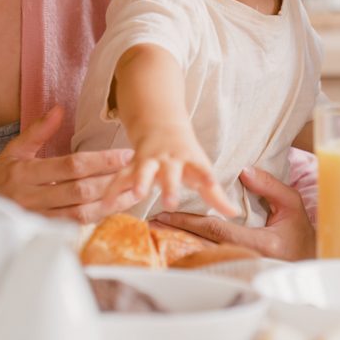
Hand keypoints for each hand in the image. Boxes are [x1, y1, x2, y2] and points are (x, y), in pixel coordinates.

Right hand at [0, 106, 137, 222]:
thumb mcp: (12, 151)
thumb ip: (38, 131)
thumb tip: (58, 109)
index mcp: (26, 172)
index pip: (71, 166)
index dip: (100, 161)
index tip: (125, 154)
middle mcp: (32, 197)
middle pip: (80, 191)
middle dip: (111, 182)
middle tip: (137, 172)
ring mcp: (38, 218)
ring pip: (80, 213)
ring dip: (110, 204)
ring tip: (133, 193)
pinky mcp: (43, 233)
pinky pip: (74, 227)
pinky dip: (96, 219)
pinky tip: (113, 210)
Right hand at [101, 122, 238, 216]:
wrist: (160, 125)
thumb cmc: (185, 155)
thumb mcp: (201, 169)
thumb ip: (215, 195)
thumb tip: (235, 214)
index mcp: (190, 160)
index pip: (202, 169)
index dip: (207, 177)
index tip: (212, 184)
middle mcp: (170, 159)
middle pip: (171, 172)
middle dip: (170, 186)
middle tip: (171, 202)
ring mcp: (150, 160)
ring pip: (143, 170)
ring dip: (140, 182)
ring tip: (139, 195)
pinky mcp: (132, 165)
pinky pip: (120, 178)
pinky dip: (112, 191)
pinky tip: (105, 206)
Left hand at [152, 167, 314, 260]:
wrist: (309, 269)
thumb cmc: (301, 235)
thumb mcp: (292, 206)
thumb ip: (269, 186)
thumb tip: (244, 171)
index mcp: (259, 244)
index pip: (216, 230)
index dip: (189, 221)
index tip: (167, 213)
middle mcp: (246, 261)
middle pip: (202, 246)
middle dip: (175, 234)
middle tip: (151, 224)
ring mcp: (240, 272)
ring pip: (202, 258)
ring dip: (177, 246)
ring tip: (156, 235)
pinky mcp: (236, 276)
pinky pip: (208, 265)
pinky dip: (189, 256)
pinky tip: (173, 249)